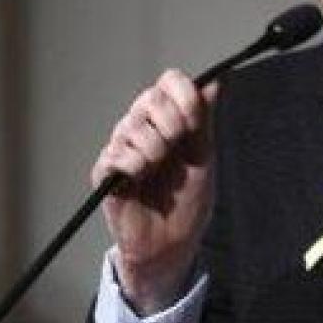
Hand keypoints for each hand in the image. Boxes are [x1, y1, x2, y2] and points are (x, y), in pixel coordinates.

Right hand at [92, 69, 217, 314]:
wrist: (172, 243)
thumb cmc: (188, 201)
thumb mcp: (203, 156)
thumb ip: (204, 118)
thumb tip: (217, 79)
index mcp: (169, 119)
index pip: (169, 81)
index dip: (183, 95)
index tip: (195, 121)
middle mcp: (143, 127)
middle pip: (150, 97)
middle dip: (172, 123)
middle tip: (176, 149)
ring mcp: (122, 147)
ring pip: (134, 126)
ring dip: (155, 150)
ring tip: (158, 171)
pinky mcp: (105, 171)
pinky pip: (116, 154)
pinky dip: (134, 166)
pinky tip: (140, 180)